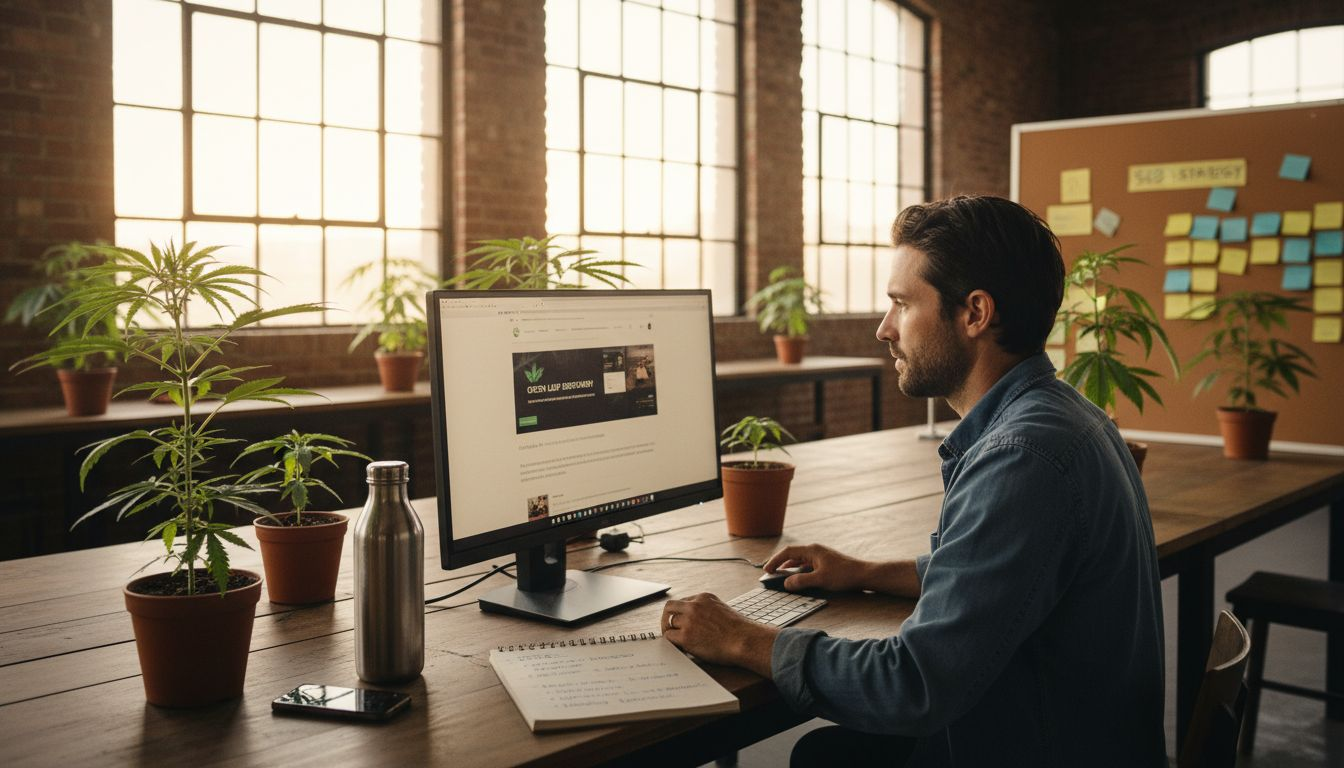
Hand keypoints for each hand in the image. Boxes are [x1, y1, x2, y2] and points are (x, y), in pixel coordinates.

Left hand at [662, 593, 776, 677]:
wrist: (745, 640)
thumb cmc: (739, 630)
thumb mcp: (722, 610)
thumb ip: (708, 611)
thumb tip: (700, 622)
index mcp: (704, 598)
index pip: (683, 602)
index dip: (680, 613)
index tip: (680, 621)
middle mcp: (694, 606)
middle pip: (670, 608)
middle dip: (666, 618)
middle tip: (668, 628)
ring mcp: (689, 621)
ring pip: (668, 623)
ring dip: (671, 632)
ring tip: (675, 641)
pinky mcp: (686, 636)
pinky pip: (669, 637)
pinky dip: (672, 642)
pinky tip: (679, 647)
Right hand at [763, 543, 871, 592]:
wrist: (864, 575)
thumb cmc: (844, 575)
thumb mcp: (820, 580)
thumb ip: (801, 581)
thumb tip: (786, 583)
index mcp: (812, 550)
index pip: (788, 552)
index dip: (775, 560)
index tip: (766, 570)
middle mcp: (815, 551)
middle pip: (792, 555)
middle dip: (780, 563)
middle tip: (769, 573)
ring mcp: (820, 557)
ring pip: (799, 561)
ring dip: (789, 568)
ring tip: (780, 576)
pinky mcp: (825, 563)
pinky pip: (806, 565)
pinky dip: (798, 571)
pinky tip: (797, 579)